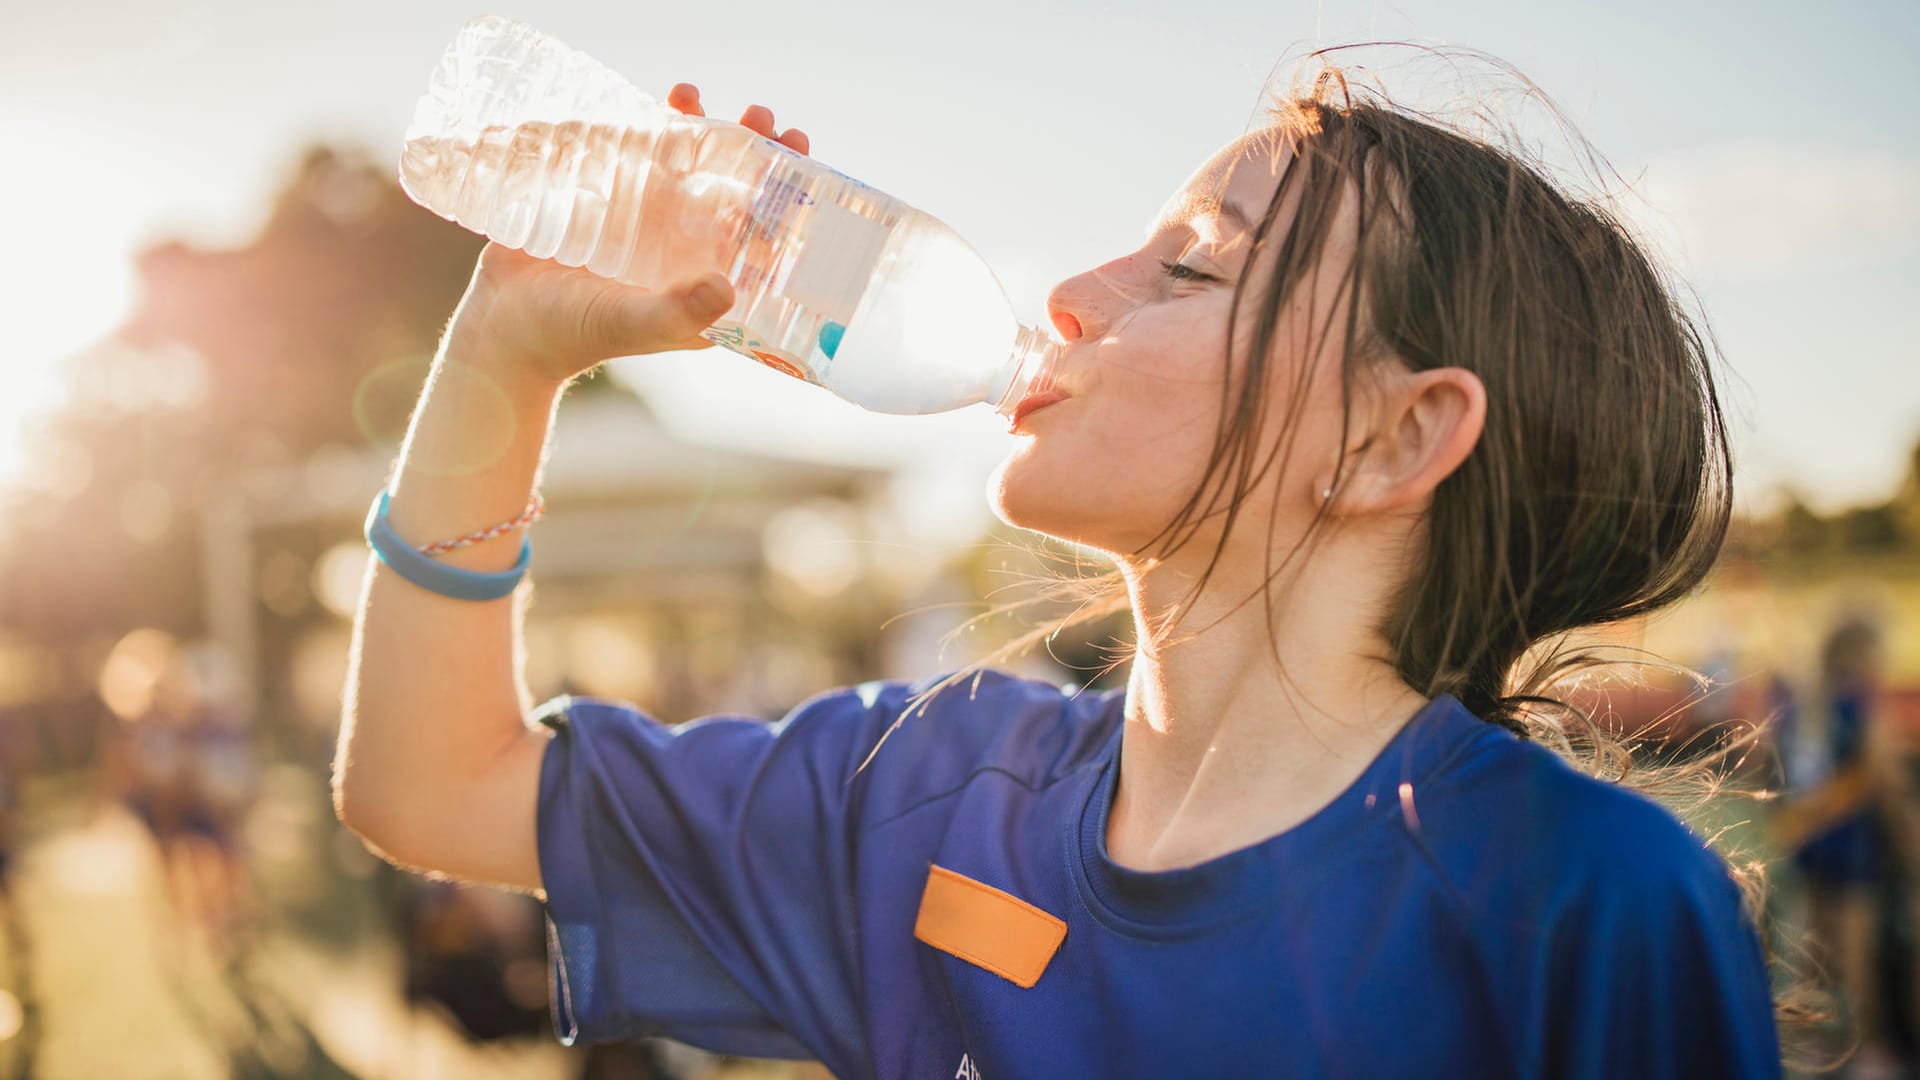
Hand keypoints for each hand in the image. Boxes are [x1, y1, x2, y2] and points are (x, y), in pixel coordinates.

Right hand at [452, 85, 812, 384]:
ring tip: (697, 97)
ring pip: (689, 165)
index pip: (762, 237)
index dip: (788, 200)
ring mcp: (649, 222)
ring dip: (704, 128)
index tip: (801, 162)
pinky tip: (666, 101)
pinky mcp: (611, 200)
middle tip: (762, 119)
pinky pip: (642, 154)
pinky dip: (655, 124)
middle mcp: (686, 251)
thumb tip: (728, 286)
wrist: (505, 325)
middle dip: (753, 152)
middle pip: (733, 191)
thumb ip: (678, 312)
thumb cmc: (573, 334)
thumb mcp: (631, 324)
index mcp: (707, 284)